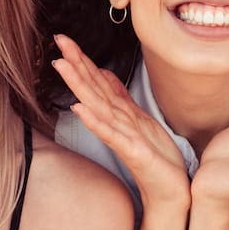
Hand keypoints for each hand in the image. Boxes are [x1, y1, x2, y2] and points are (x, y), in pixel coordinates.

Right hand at [53, 35, 192, 202]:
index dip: (81, 60)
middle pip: (92, 89)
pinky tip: (79, 110)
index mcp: (119, 114)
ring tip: (62, 66)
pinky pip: (111, 135)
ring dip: (79, 87)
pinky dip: (95, 122)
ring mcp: (121, 138)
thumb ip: (120, 98)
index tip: (64, 39)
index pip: (97, 82)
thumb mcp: (139, 120)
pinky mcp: (132, 153)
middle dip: (75, 65)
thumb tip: (105, 74)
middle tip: (58, 42)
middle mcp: (115, 123)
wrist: (170, 191)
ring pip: (97, 107)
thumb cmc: (156, 157)